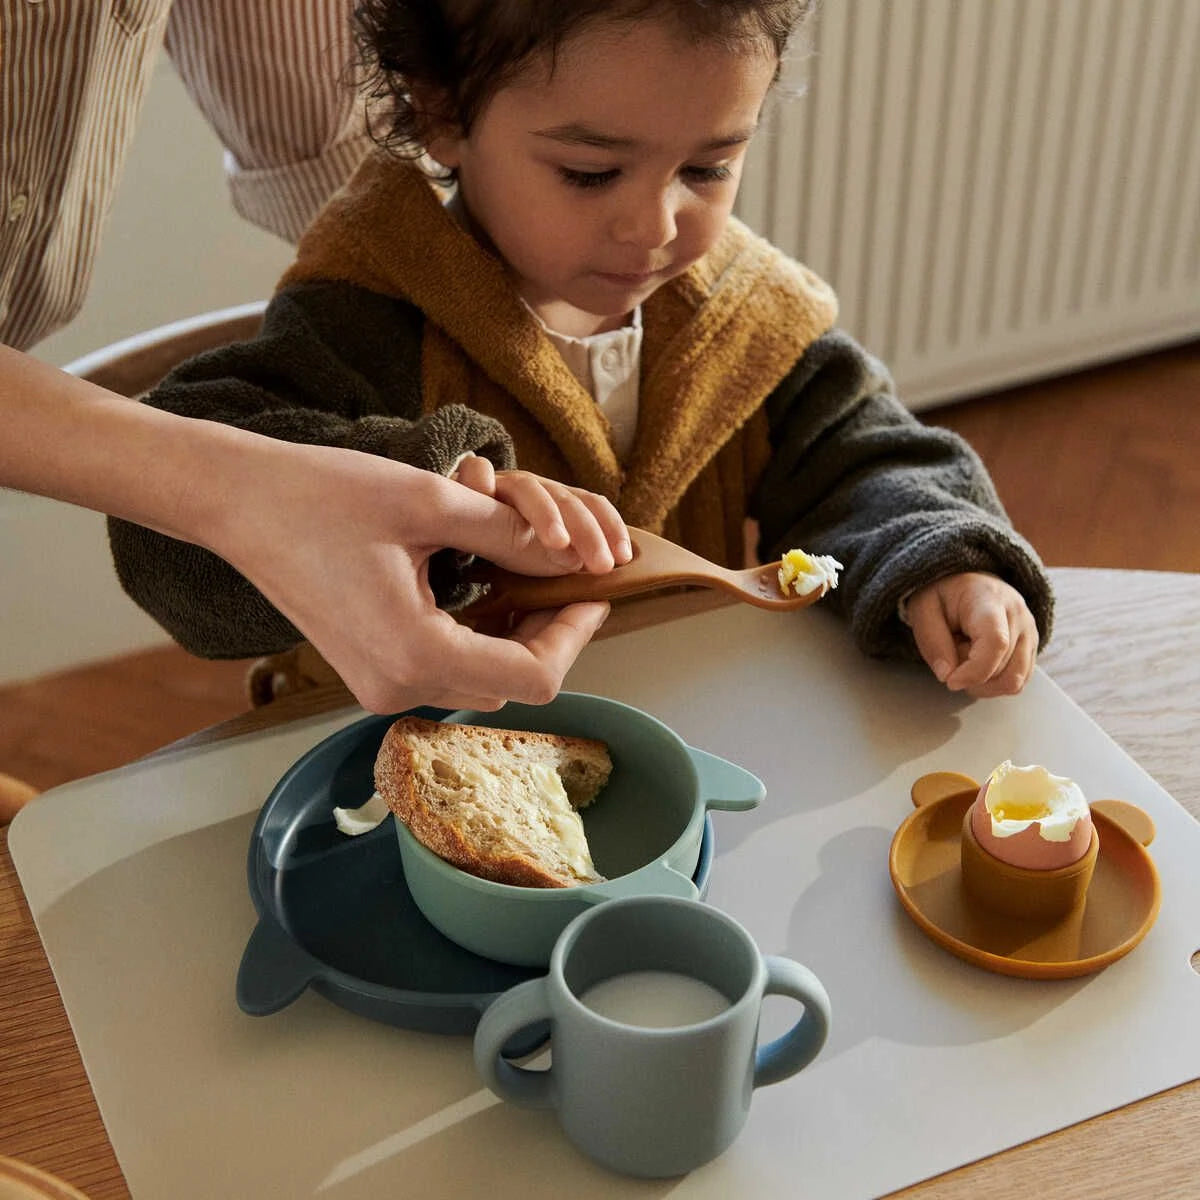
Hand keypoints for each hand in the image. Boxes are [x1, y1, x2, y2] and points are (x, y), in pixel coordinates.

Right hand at [208, 444, 618, 713]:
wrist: (239, 505)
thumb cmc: (324, 496)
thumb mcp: (430, 504)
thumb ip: (510, 535)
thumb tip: (573, 554)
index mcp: (416, 654)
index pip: (534, 677)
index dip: (575, 635)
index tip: (593, 591)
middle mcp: (398, 688)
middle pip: (510, 684)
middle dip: (549, 634)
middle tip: (564, 578)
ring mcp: (380, 688)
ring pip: (482, 680)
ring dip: (515, 637)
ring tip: (527, 578)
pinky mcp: (369, 675)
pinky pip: (447, 669)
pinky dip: (479, 638)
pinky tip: (485, 591)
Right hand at [451, 454, 630, 572]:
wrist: (433, 526)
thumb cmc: (495, 547)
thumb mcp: (535, 556)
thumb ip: (563, 558)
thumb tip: (599, 573)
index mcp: (553, 502)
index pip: (590, 504)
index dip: (610, 527)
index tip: (623, 557)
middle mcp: (531, 489)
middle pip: (566, 499)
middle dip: (588, 532)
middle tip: (602, 564)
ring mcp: (499, 484)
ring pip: (530, 489)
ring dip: (547, 514)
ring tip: (559, 543)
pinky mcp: (465, 483)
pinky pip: (476, 471)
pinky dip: (480, 478)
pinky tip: (482, 493)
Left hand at [904, 572, 1038, 696]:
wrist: (967, 583)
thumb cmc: (944, 595)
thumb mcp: (923, 610)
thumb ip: (931, 642)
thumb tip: (947, 676)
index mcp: (989, 600)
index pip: (995, 643)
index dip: (974, 671)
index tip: (951, 681)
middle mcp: (1018, 615)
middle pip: (1002, 668)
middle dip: (970, 675)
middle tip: (952, 652)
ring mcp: (1029, 633)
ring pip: (1014, 681)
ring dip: (983, 683)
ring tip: (966, 658)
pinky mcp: (1031, 648)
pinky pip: (1018, 682)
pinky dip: (994, 684)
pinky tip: (980, 664)